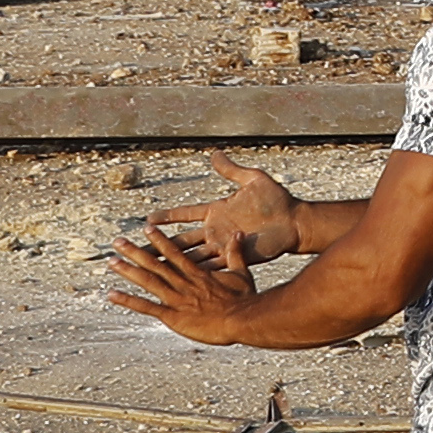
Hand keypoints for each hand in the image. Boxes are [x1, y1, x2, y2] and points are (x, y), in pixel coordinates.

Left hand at [107, 221, 269, 345]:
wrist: (242, 319)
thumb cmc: (244, 299)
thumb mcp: (241, 273)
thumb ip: (236, 253)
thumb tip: (237, 232)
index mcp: (197, 273)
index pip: (174, 252)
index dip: (160, 240)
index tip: (146, 228)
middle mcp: (183, 283)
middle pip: (156, 264)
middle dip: (135, 251)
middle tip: (117, 241)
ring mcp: (176, 299)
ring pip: (148, 281)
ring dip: (128, 271)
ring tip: (111, 262)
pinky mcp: (173, 316)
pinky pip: (147, 307)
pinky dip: (128, 301)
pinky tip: (112, 295)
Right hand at [143, 151, 300, 278]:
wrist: (294, 222)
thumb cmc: (277, 200)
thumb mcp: (252, 180)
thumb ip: (231, 170)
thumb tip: (214, 153)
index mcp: (217, 211)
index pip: (185, 213)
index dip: (167, 216)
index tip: (147, 219)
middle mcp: (215, 230)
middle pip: (181, 238)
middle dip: (159, 244)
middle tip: (138, 249)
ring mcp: (222, 245)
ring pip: (190, 255)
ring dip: (171, 261)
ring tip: (151, 267)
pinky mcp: (232, 257)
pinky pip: (208, 266)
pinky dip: (193, 272)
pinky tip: (176, 279)